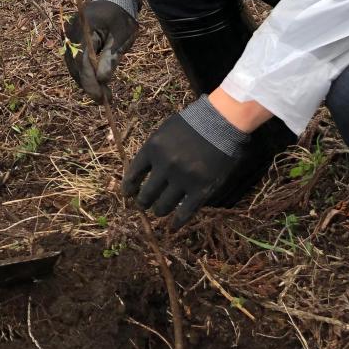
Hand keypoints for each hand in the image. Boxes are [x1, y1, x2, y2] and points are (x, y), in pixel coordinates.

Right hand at [64, 0, 137, 101]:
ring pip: (73, 65)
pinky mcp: (72, 41)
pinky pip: (75, 61)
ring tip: (103, 94)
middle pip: (75, 65)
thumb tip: (102, 80)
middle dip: (88, 84)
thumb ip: (111, 58)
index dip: (90, 82)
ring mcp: (70, 37)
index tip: (100, 98)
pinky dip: (84, 72)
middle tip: (105, 99)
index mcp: (84, 28)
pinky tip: (95, 81)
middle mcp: (71, 33)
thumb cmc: (121, 17)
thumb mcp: (121, 37)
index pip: (82, 61)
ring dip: (86, 81)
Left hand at [122, 113, 238, 230]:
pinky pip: (185, 213)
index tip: (128, 195)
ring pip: (163, 206)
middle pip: (146, 194)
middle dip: (143, 203)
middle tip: (143, 205)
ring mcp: (182, 179)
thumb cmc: (192, 123)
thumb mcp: (165, 131)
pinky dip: (177, 223)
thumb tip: (142, 172)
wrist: (221, 121)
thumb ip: (153, 150)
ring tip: (159, 211)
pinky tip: (173, 227)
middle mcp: (165, 165)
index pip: (133, 174)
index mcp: (152, 148)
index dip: (129, 187)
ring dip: (159, 211)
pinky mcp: (200, 190)